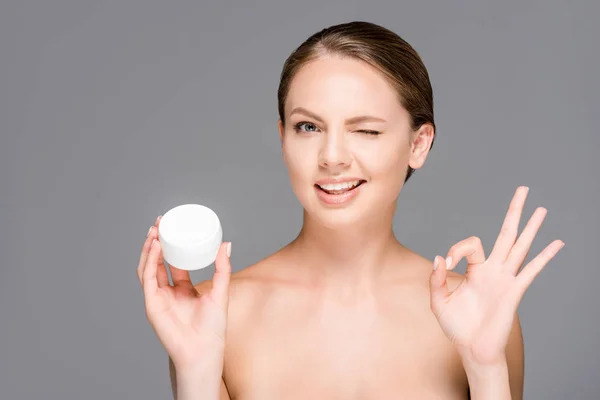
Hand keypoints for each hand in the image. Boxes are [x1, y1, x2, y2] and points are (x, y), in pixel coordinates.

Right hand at [137, 216, 231, 371]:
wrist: (204, 349)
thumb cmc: (212, 328)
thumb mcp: (221, 291)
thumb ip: (223, 268)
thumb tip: (226, 243)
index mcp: (182, 289)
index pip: (172, 262)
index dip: (170, 245)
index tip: (172, 226)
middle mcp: (167, 292)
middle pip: (156, 261)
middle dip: (156, 241)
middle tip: (160, 221)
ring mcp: (158, 297)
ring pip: (147, 267)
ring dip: (148, 248)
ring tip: (154, 230)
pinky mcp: (152, 304)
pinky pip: (147, 279)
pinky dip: (149, 261)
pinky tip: (154, 247)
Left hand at [429, 186, 563, 364]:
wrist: (472, 349)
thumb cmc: (457, 327)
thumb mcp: (439, 301)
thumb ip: (437, 279)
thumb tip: (440, 257)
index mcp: (475, 270)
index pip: (471, 244)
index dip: (457, 249)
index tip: (447, 264)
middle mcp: (493, 270)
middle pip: (506, 234)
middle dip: (514, 211)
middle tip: (523, 189)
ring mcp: (506, 279)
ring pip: (520, 246)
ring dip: (531, 227)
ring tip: (542, 208)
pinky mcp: (514, 291)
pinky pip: (531, 270)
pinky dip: (544, 256)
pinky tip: (556, 244)